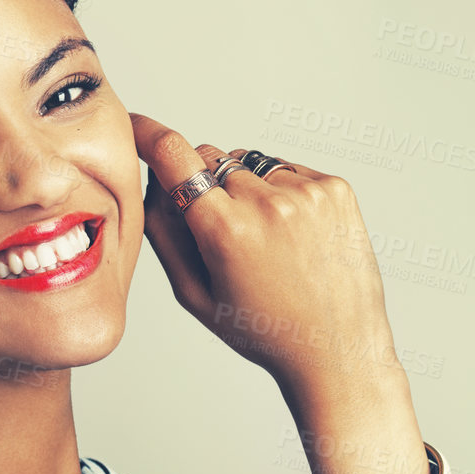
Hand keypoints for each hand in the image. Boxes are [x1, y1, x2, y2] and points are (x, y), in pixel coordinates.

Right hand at [130, 114, 430, 473]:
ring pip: (249, 166)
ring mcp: (306, 192)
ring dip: (246, 191)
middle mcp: (266, 203)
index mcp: (224, 231)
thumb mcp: (195, 295)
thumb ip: (164, 234)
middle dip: (206, 187)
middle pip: (211, 162)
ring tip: (267, 243)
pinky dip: (281, 193)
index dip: (148, 135)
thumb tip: (151, 182)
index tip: (136, 125)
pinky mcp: (333, 188)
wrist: (338, 348)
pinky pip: (287, 171)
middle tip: (225, 237)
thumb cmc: (263, 330)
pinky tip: (292, 236)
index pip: (174, 156)